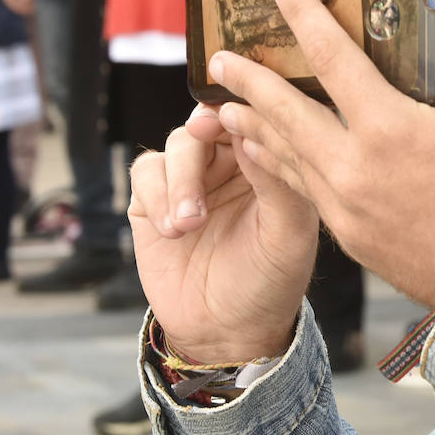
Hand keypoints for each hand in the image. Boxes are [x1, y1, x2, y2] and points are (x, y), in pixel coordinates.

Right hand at [129, 108, 320, 363]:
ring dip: (180, 178)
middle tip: (201, 135)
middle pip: (212, 118)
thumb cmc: (271, 280)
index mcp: (274, 160)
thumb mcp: (288, 232)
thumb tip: (252, 128)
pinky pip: (147, 173)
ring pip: (178, 143)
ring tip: (189, 223)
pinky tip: (174, 230)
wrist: (228, 330)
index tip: (231, 110)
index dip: (244, 105)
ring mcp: (194, 178)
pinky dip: (157, 196)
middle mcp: (234, 161)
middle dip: (205, 133)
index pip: (259, 115)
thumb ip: (276, 179)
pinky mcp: (154, 199)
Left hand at [210, 0, 434, 309]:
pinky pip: (301, 191)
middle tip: (219, 55)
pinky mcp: (353, 238)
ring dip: (254, 124)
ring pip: (285, 155)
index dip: (305, 17)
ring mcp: (349, 208)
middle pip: (286, 112)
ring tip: (227, 104)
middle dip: (251, 80)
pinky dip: (278, 163)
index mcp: (390, 128)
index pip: (332, 58)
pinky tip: (270, 155)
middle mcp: (355, 169)